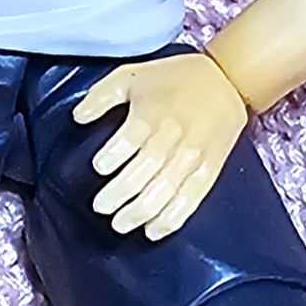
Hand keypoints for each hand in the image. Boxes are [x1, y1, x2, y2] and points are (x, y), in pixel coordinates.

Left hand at [73, 53, 248, 241]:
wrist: (227, 80)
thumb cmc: (172, 78)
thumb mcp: (131, 74)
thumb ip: (101, 96)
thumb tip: (77, 117)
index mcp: (152, 112)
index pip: (129, 140)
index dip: (112, 156)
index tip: (99, 167)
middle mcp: (174, 136)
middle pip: (145, 171)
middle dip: (120, 193)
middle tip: (101, 207)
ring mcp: (194, 156)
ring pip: (166, 190)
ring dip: (141, 212)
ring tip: (120, 224)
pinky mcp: (210, 169)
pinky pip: (191, 199)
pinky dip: (172, 218)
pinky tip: (154, 231)